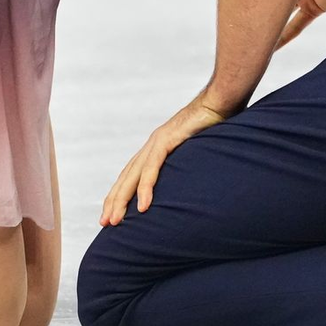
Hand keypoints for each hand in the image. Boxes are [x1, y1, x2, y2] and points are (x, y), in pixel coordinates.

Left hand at [100, 95, 227, 225]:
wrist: (221, 101)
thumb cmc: (214, 125)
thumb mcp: (197, 152)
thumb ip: (188, 166)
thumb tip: (192, 188)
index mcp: (157, 147)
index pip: (132, 174)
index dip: (121, 194)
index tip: (112, 214)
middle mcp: (153, 144)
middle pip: (127, 176)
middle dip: (115, 200)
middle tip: (105, 223)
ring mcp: (158, 141)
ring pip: (134, 174)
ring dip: (123, 198)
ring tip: (115, 220)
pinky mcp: (168, 139)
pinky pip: (153, 167)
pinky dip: (146, 187)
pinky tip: (143, 206)